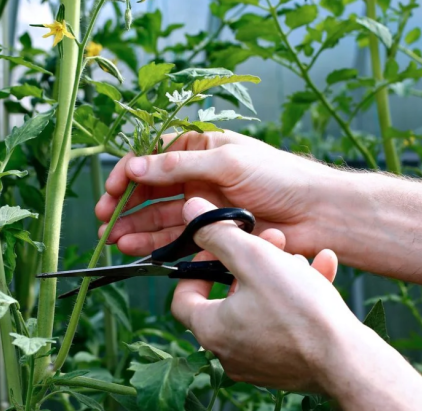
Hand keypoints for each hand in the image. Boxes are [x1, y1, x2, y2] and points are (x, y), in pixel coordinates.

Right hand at [95, 130, 342, 257]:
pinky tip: (134, 248)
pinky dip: (153, 243)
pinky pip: (175, 238)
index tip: (112, 188)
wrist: (318, 214)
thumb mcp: (227, 161)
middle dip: (125, 204)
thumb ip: (179, 166)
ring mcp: (202, 206)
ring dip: (134, 227)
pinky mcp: (210, 234)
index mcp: (201, 149)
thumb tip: (137, 165)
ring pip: (158, 216)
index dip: (130, 171)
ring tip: (113, 239)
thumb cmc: (279, 176)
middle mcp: (197, 177)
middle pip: (150, 189)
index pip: (154, 157)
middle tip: (103, 219)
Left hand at [175, 198, 360, 391]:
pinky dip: (298, 300)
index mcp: (210, 330)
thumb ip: (218, 234)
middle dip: (250, 265)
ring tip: (299, 257)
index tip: (219, 250)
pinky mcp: (288, 368)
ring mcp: (258, 364)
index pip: (182, 298)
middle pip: (227, 298)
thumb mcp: (255, 259)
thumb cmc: (298, 311)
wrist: (349, 363)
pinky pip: (285, 326)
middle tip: (270, 243)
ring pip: (261, 308)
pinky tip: (323, 269)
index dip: (196, 268)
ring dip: (278, 277)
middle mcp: (228, 352)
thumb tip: (190, 210)